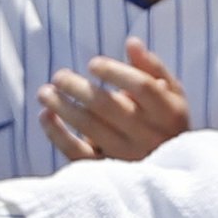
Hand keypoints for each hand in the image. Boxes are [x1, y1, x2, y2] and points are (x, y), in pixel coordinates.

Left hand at [39, 39, 189, 162]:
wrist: (172, 174)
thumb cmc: (167, 125)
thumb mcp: (172, 95)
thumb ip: (152, 67)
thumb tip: (131, 42)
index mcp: (169, 112)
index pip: (142, 87)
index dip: (115, 72)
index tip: (92, 63)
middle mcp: (149, 136)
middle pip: (109, 106)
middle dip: (79, 88)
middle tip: (59, 76)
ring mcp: (128, 156)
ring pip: (90, 128)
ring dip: (63, 107)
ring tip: (45, 92)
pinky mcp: (109, 171)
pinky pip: (78, 154)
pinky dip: (57, 134)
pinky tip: (45, 116)